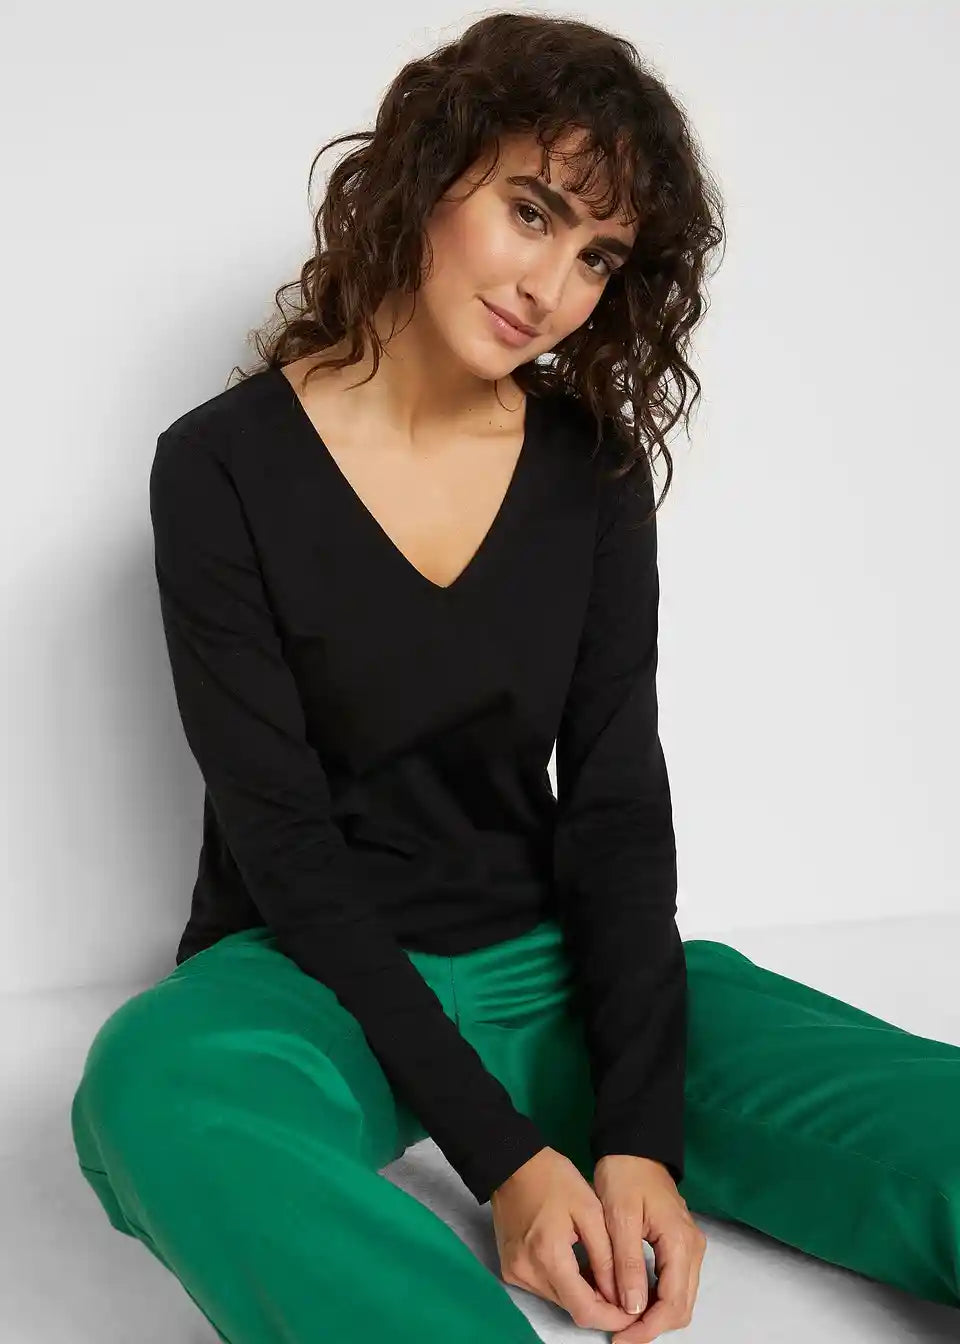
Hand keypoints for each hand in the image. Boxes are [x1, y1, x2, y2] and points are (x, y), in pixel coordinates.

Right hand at [489, 1146, 652, 1334]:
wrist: (511, 1163)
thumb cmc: (553, 1179)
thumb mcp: (590, 1210)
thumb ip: (606, 1257)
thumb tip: (621, 1296)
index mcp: (548, 1256)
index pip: (584, 1310)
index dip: (613, 1318)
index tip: (634, 1312)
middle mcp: (527, 1273)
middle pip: (572, 1308)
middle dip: (602, 1307)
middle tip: (625, 1293)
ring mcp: (515, 1274)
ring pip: (559, 1301)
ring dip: (584, 1296)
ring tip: (604, 1277)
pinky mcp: (509, 1270)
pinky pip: (545, 1289)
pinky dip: (566, 1285)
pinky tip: (580, 1269)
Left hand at [593, 1154, 706, 1342]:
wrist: (633, 1146)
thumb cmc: (624, 1175)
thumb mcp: (619, 1218)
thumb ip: (628, 1263)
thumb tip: (633, 1308)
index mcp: (680, 1242)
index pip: (673, 1303)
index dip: (648, 1328)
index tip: (621, 1338)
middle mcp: (693, 1248)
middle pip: (681, 1306)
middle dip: (652, 1327)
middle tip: (620, 1335)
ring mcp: (690, 1246)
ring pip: (680, 1298)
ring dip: (655, 1315)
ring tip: (623, 1322)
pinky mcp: (681, 1244)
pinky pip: (675, 1283)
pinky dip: (657, 1298)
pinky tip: (634, 1300)